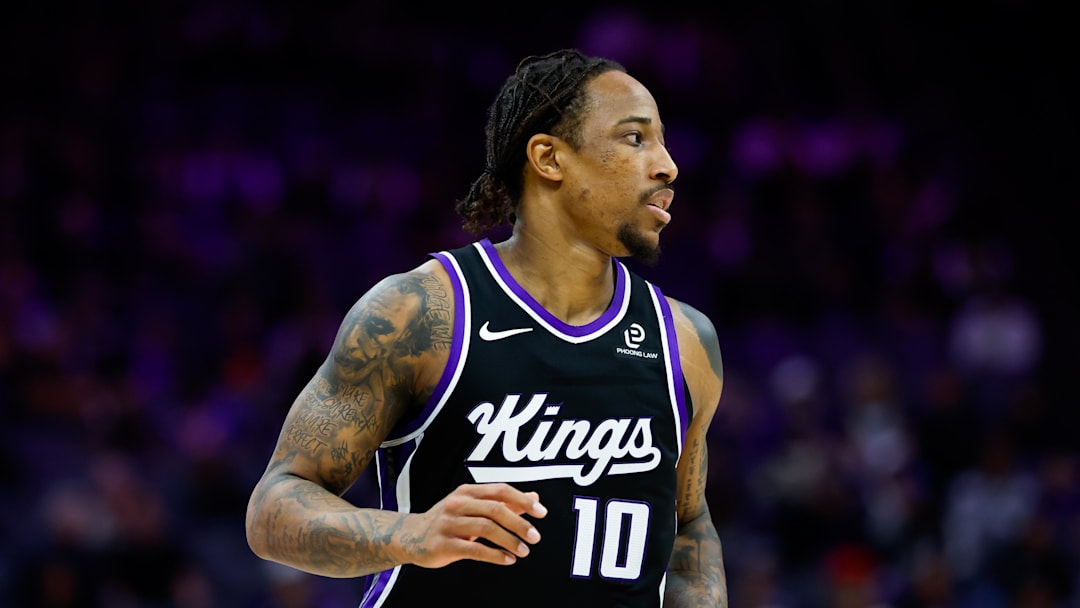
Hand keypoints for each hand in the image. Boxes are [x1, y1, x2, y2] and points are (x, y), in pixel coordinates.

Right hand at [401, 483, 546, 567]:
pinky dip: (494, 555)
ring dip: (509, 540)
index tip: (541, 513)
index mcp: (467, 492)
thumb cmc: (447, 520)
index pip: (500, 490)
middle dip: (519, 523)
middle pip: (495, 509)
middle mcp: (457, 504)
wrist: (409, 535)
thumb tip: (534, 499)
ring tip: (523, 551)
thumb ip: (503, 503)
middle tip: (535, 536)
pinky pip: (474, 549)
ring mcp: (449, 524)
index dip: (523, 500)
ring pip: (486, 528)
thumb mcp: (472, 506)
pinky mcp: (443, 544)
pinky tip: (507, 560)